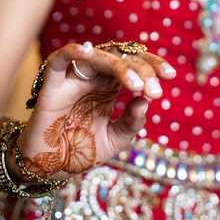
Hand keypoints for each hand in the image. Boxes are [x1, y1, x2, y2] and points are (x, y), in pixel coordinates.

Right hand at [16, 42, 175, 179]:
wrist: (49, 168)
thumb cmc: (81, 151)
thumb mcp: (115, 140)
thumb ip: (131, 123)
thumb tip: (145, 101)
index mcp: (109, 88)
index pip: (133, 65)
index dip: (152, 65)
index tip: (170, 75)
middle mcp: (94, 79)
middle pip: (120, 58)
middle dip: (142, 70)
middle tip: (155, 91)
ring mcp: (73, 80)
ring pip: (98, 58)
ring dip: (120, 67)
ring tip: (137, 85)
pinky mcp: (52, 86)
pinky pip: (59, 61)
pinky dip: (72, 52)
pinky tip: (88, 51)